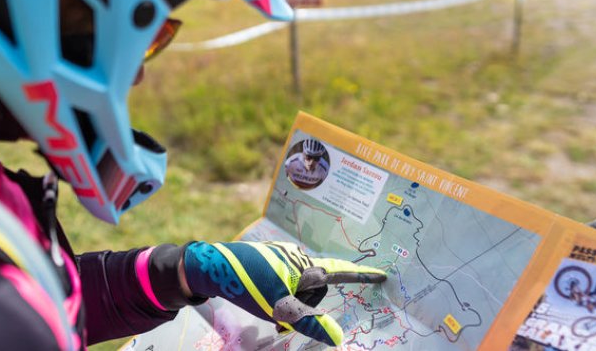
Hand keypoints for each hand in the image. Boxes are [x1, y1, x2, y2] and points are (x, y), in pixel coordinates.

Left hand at [180, 241, 385, 346]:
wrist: (212, 267)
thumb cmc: (248, 286)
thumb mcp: (281, 309)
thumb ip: (311, 323)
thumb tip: (339, 338)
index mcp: (305, 266)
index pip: (340, 272)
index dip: (362, 276)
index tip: (383, 275)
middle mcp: (297, 257)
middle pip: (315, 290)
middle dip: (304, 307)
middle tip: (280, 320)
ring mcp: (282, 256)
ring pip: (298, 288)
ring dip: (288, 304)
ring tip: (268, 312)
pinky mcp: (268, 258)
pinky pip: (284, 282)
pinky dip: (279, 297)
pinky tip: (262, 299)